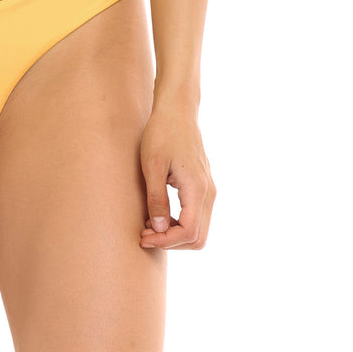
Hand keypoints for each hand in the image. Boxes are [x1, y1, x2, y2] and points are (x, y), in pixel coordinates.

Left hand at [138, 103, 215, 249]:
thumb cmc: (161, 133)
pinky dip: (180, 224)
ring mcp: (208, 190)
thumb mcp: (152, 165)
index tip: (143, 236)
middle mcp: (208, 193)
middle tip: (145, 234)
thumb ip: (157, 198)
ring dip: (176, 235)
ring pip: (199, 230)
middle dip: (172, 243)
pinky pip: (197, 217)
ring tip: (149, 225)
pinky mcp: (203, 186)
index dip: (166, 241)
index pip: (189, 232)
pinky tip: (159, 214)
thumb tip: (158, 229)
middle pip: (198, 238)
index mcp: (197, 188)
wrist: (177, 110)